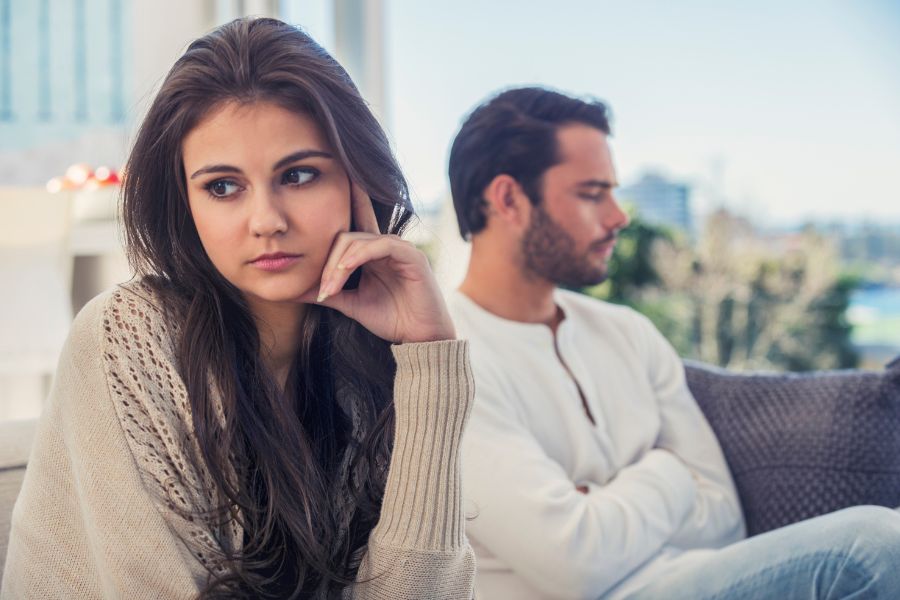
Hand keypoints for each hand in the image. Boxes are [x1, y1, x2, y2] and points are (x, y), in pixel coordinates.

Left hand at [298, 183, 455, 343]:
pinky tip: (345, 268)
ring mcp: (400, 249)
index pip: (354, 225)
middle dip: (328, 262)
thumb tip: (296, 290)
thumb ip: (328, 293)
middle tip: (321, 290)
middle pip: (346, 236)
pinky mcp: (411, 256)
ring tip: (330, 287)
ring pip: (360, 240)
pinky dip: (359, 256)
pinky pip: (380, 245)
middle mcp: (386, 246)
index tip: (325, 201)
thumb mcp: (351, 304)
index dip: (345, 204)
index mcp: (373, 254)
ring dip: (339, 264)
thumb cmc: (392, 320)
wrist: (419, 338)